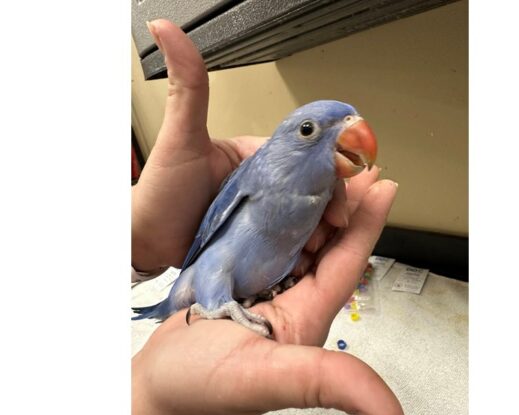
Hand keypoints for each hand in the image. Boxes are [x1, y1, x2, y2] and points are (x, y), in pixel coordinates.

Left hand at [131, 20, 347, 272]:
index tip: (345, 173)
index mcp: (260, 157)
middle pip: (315, 187)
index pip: (306, 153)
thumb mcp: (180, 137)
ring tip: (328, 239)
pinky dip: (311, 245)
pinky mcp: (265, 242)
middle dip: (335, 201)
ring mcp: (268, 215)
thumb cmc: (161, 190)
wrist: (147, 241)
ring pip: (311, 216)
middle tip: (339, 219)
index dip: (330, 161)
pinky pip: (296, 241)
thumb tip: (166, 30)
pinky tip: (318, 253)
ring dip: (326, 226)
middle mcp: (269, 184)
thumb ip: (188, 87)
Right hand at [133, 167, 404, 414]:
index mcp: (307, 315)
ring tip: (319, 169)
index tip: (383, 184)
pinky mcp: (241, 279)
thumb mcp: (267, 378)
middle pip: (328, 244)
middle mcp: (293, 299)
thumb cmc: (202, 385)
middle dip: (343, 204)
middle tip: (351, 164)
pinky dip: (276, 218)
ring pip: (298, 239)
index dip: (367, 223)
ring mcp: (266, 288)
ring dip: (310, 206)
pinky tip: (277, 196)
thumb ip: (327, 383)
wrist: (156, 384)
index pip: (347, 262)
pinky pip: (266, 242)